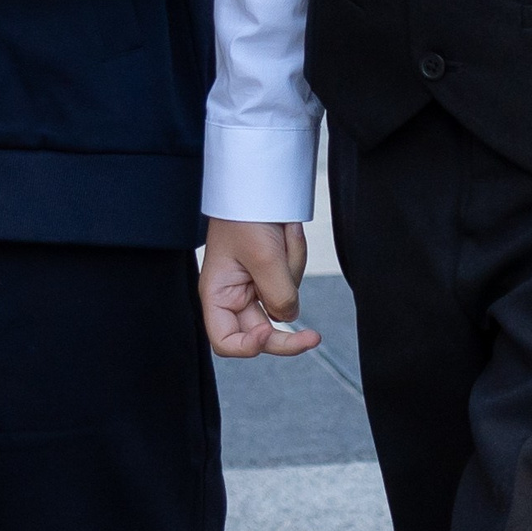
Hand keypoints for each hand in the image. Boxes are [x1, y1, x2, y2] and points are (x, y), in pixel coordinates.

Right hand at [201, 219, 321, 357]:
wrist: (257, 183)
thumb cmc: (245, 216)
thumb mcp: (264, 256)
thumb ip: (279, 295)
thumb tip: (290, 319)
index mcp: (217, 295)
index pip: (226, 341)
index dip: (247, 347)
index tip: (268, 333)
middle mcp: (233, 297)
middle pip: (261, 333)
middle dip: (285, 325)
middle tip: (313, 337)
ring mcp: (254, 287)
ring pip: (282, 305)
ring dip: (290, 272)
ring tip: (283, 238)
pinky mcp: (272, 275)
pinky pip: (291, 285)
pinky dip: (294, 262)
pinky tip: (287, 237)